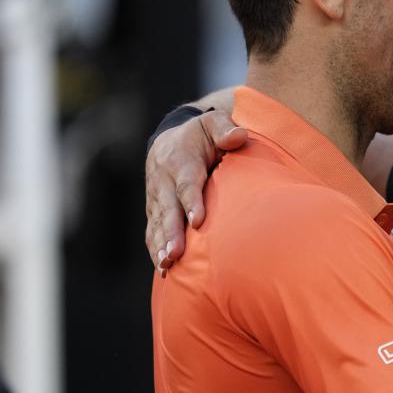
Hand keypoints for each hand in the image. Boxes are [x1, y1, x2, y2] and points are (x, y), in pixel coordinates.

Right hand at [144, 110, 245, 272]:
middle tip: (175, 253)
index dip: (191, 202)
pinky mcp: (154, 210)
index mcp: (180, 160)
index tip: (198, 221)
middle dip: (171, 232)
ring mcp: (156, 197)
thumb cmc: (201, 134)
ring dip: (161, 245)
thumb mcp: (213, 123)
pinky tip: (163, 269)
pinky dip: (155, 249)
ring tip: (166, 264)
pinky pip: (152, 231)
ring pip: (157, 223)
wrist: (170, 139)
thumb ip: (224, 128)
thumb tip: (239, 135)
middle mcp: (164, 181)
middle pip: (167, 209)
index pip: (187, 183)